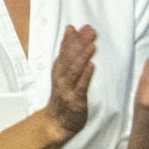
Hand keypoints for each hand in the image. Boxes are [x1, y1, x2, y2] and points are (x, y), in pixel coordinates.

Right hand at [44, 25, 96, 139]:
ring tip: (91, 45)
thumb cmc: (64, 94)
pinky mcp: (75, 101)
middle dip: (79, 44)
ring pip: (73, 71)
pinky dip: (85, 76)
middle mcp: (61, 77)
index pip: (64, 51)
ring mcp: (67, 89)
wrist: (57, 122)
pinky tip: (91, 66)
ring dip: (82, 57)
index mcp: (59, 69)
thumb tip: (71, 28)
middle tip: (91, 31)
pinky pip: (80, 87)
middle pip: (69, 58)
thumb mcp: (64, 70)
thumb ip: (68, 50)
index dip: (72, 39)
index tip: (82, 27)